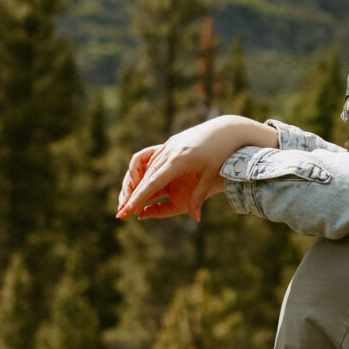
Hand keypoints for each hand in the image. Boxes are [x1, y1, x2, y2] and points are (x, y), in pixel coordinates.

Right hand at [116, 115, 277, 221]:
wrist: (226, 130)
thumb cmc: (221, 155)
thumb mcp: (210, 177)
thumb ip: (199, 197)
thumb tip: (195, 218)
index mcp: (178, 162)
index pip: (152, 183)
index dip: (138, 198)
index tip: (127, 211)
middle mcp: (169, 152)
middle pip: (144, 177)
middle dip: (132, 196)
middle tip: (122, 213)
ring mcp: (168, 146)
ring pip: (146, 168)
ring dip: (136, 185)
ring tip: (129, 201)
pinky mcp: (170, 143)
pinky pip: (153, 159)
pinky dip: (145, 172)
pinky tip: (144, 183)